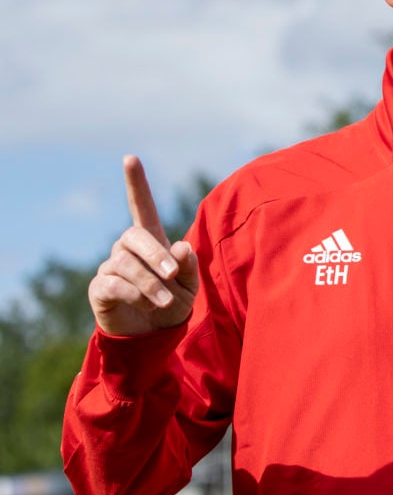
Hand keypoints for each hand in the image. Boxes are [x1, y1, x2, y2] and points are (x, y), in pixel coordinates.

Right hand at [88, 155, 199, 334]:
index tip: (130, 158)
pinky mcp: (100, 288)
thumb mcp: (190, 286)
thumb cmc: (175, 302)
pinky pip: (114, 284)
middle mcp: (128, 249)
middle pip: (135, 236)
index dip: (136, 183)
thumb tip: (181, 247)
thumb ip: (188, 267)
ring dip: (150, 283)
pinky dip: (135, 294)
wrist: (155, 336)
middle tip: (173, 276)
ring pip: (125, 264)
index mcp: (153, 241)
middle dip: (156, 256)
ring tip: (165, 302)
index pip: (142, 207)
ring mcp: (111, 267)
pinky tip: (147, 304)